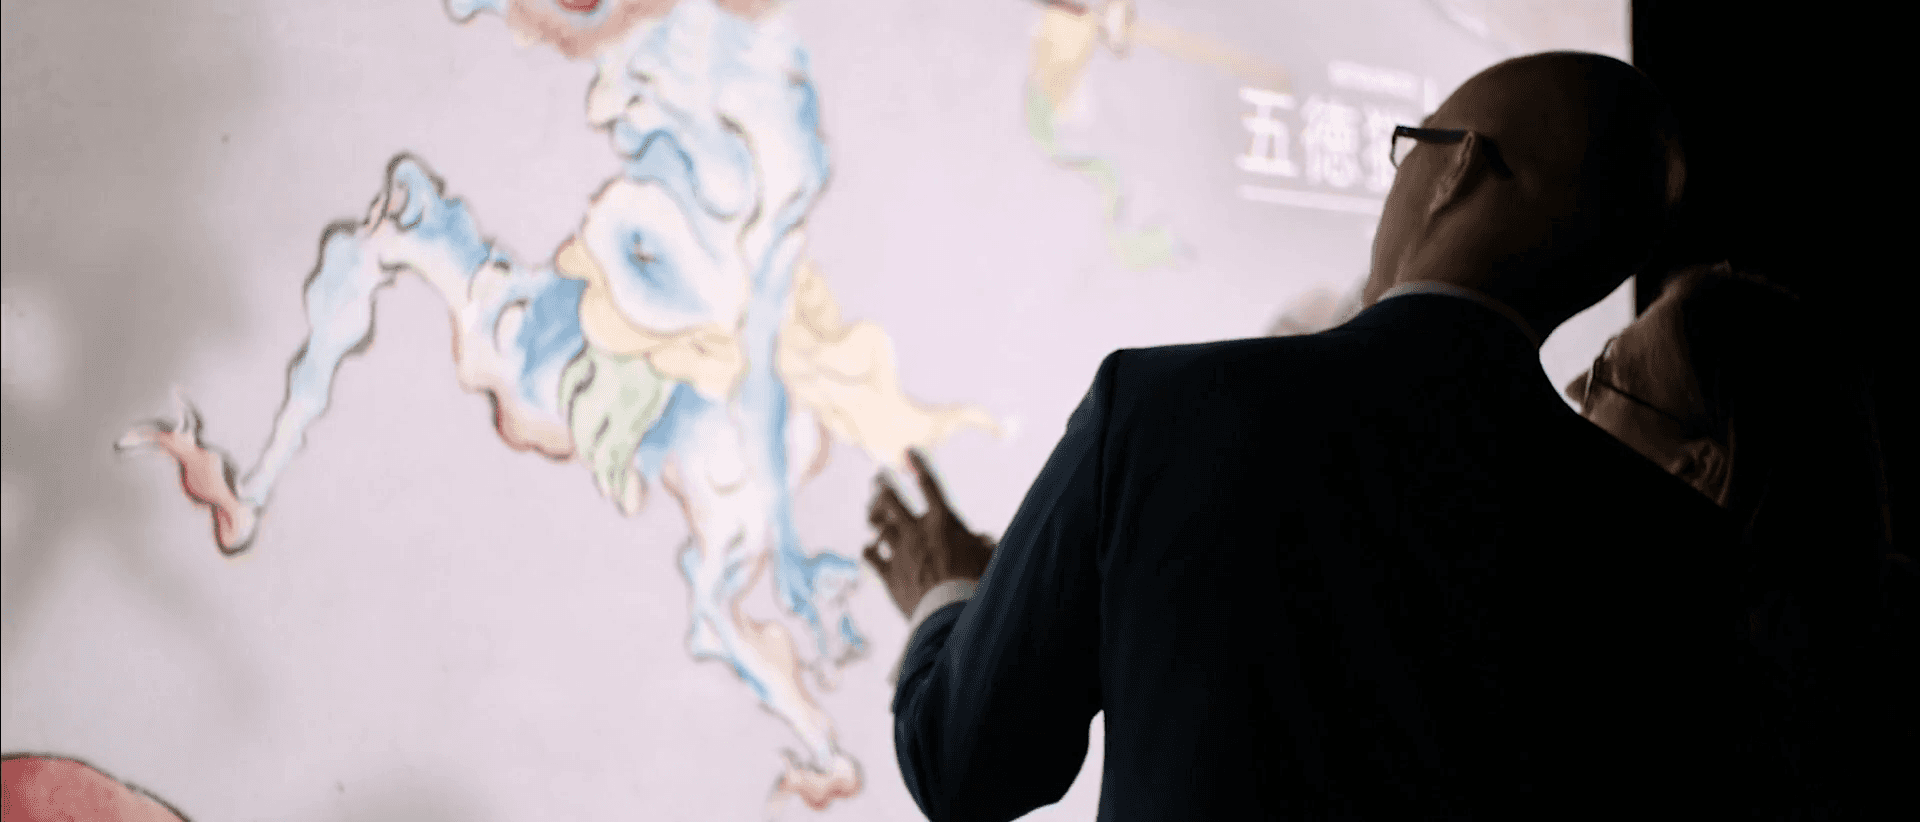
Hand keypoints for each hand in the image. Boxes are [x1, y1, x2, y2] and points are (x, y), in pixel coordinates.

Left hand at [862, 448, 994, 617]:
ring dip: (873, 517)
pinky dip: (869, 550)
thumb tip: (982, 540)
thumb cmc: (977, 583)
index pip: (929, 485)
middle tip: (876, 479)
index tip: (907, 451)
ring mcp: (900, 552)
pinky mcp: (890, 574)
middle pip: (891, 500)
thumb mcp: (988, 558)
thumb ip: (983, 544)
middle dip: (882, 486)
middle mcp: (917, 531)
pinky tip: (869, 548)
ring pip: (878, 526)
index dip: (918, 465)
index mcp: (942, 521)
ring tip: (870, 513)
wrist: (952, 614)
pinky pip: (871, 556)